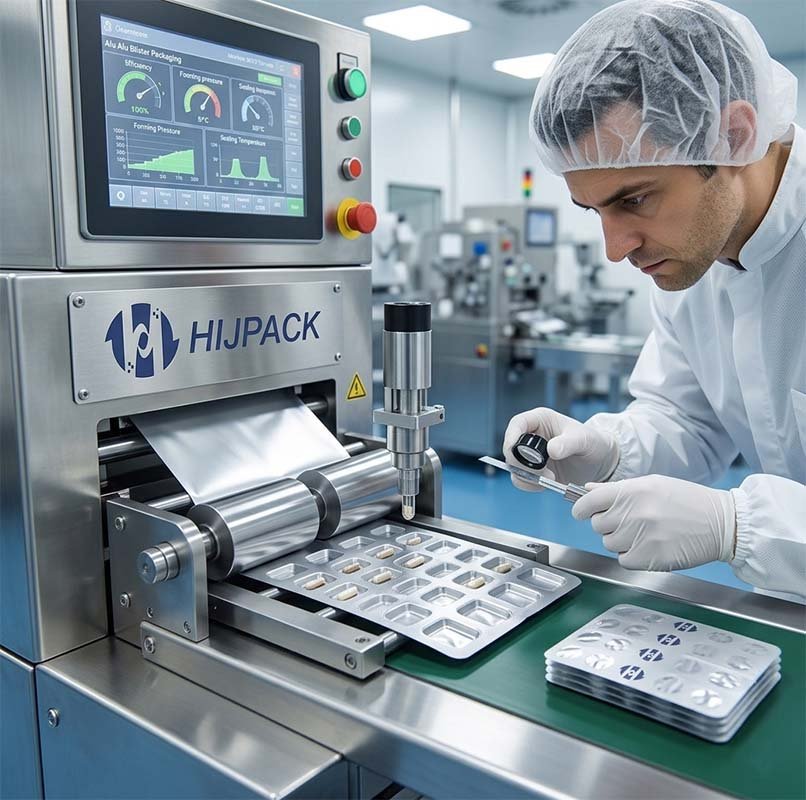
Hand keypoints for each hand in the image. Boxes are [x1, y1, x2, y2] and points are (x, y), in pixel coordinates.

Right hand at [502, 407, 618, 490]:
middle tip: (543, 471)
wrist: (599, 462)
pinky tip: (549, 482)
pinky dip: (531, 484)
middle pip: (511, 448)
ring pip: (514, 466)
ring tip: (551, 477)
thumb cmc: (593, 443)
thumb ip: (569, 443)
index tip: (512, 449)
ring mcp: (530, 455)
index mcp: (540, 420)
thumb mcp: (584, 440)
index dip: (511, 435)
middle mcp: (531, 436)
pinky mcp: (532, 471)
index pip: (518, 423)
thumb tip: (552, 450)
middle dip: (522, 463)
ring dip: (529, 476)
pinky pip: (521, 479)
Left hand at [572, 475, 735, 570]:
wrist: (722, 523)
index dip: (581, 508)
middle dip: (608, 524)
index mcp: (632, 491)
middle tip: (628, 521)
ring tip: (644, 533)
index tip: (581, 512)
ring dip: (621, 541)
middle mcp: (634, 513)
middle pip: (597, 525)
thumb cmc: (688, 501)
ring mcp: (641, 537)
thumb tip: (588, 490)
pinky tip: (650, 546)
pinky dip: (632, 556)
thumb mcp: (652, 484)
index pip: (589, 502)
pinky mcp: (649, 558)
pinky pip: (624, 560)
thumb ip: (618, 489)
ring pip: (609, 544)